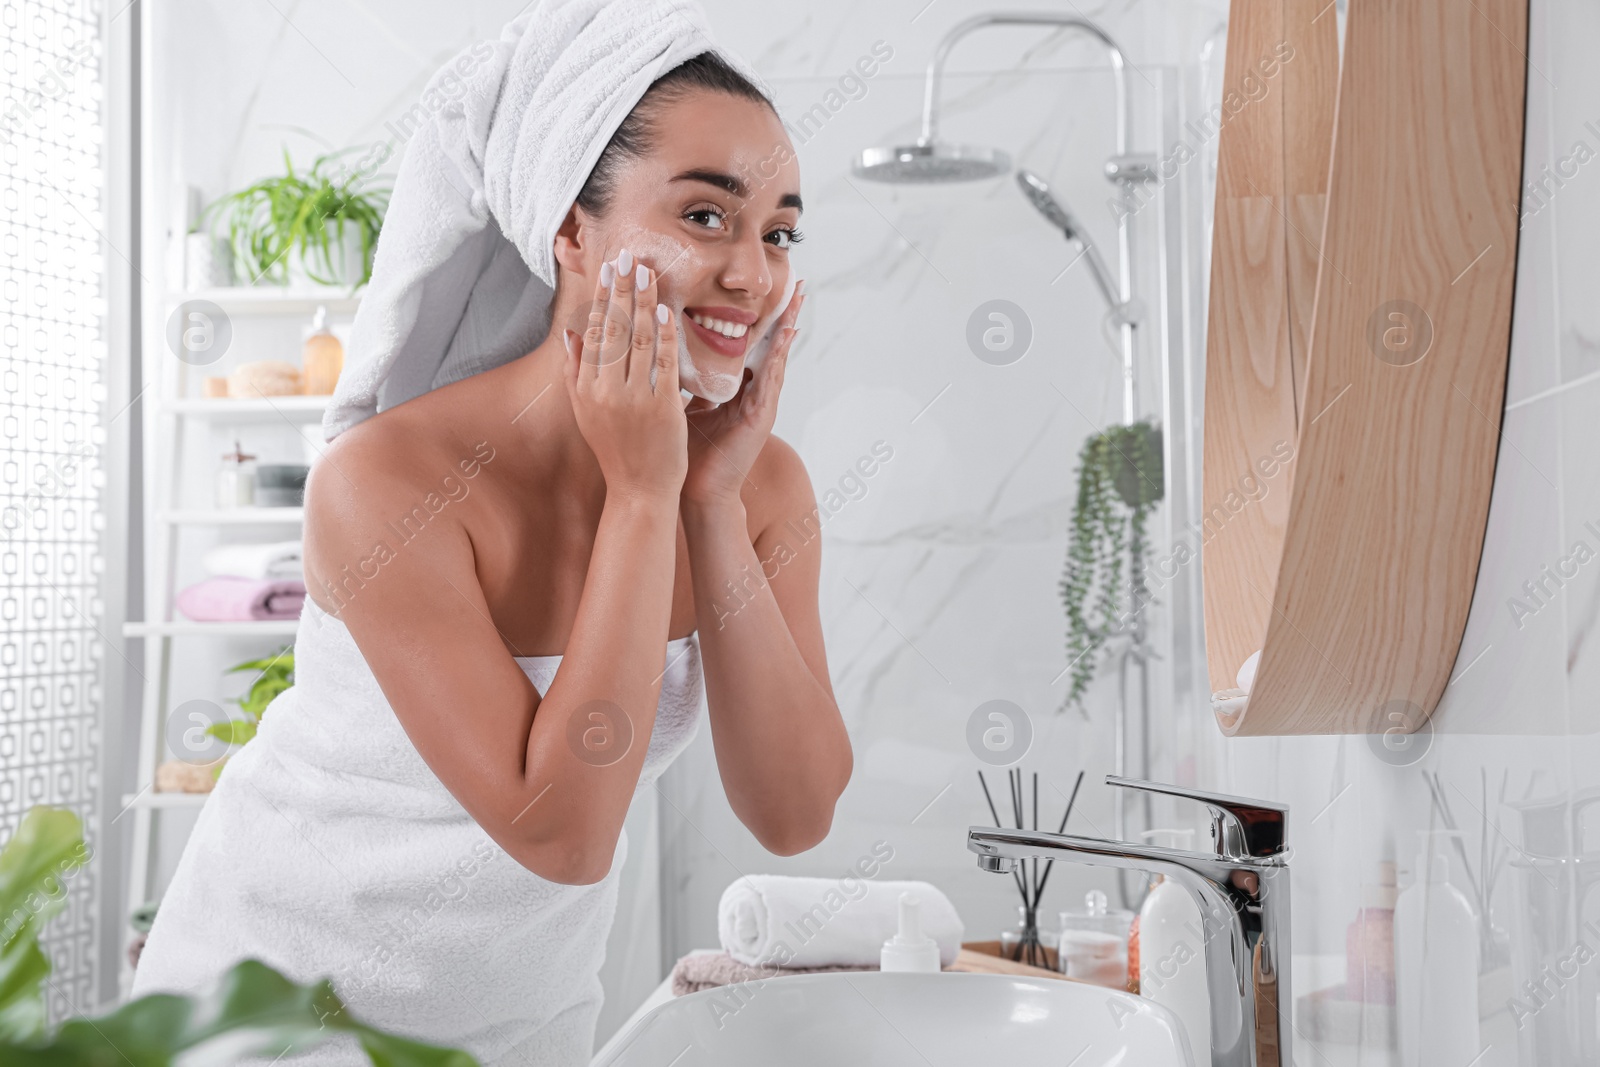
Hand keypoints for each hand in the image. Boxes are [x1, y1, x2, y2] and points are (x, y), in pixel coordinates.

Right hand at [563, 250, 685, 501]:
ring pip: (639, 340)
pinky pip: (664, 363)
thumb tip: (572, 333)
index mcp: (585, 389)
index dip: (603, 298)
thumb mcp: (585, 411)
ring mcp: (633, 400)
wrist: (639, 491)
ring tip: (648, 273)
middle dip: (622, 289)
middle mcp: (605, 391)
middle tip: (629, 256)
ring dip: (644, 302)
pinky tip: (667, 311)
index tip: (609, 269)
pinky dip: (666, 335)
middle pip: (614, 330)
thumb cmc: (615, 450)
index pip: (594, 333)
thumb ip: (576, 371)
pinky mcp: (661, 409)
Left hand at [682, 280, 805, 507]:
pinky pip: (773, 378)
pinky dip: (781, 355)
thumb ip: (682, 382)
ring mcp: (760, 403)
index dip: (751, 318)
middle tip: (795, 283)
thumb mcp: (682, 406)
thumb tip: (661, 353)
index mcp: (732, 389)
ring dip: (788, 326)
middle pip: (766, 345)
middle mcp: (750, 392)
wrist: (695, 492)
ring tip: (799, 298)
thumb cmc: (687, 453)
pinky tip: (787, 334)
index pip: (742, 345)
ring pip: (776, 356)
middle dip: (779, 314)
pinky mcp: (762, 415)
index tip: (759, 291)